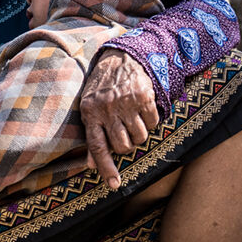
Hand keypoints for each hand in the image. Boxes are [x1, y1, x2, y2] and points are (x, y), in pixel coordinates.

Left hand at [80, 50, 158, 189]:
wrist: (120, 57)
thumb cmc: (102, 87)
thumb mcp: (89, 107)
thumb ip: (91, 135)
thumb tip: (89, 164)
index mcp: (90, 113)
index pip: (98, 147)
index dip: (106, 168)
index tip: (114, 185)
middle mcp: (108, 109)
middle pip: (122, 146)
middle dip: (126, 146)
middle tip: (124, 132)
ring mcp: (126, 103)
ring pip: (139, 138)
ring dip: (139, 134)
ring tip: (132, 120)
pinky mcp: (144, 97)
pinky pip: (153, 123)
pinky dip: (151, 121)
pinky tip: (142, 109)